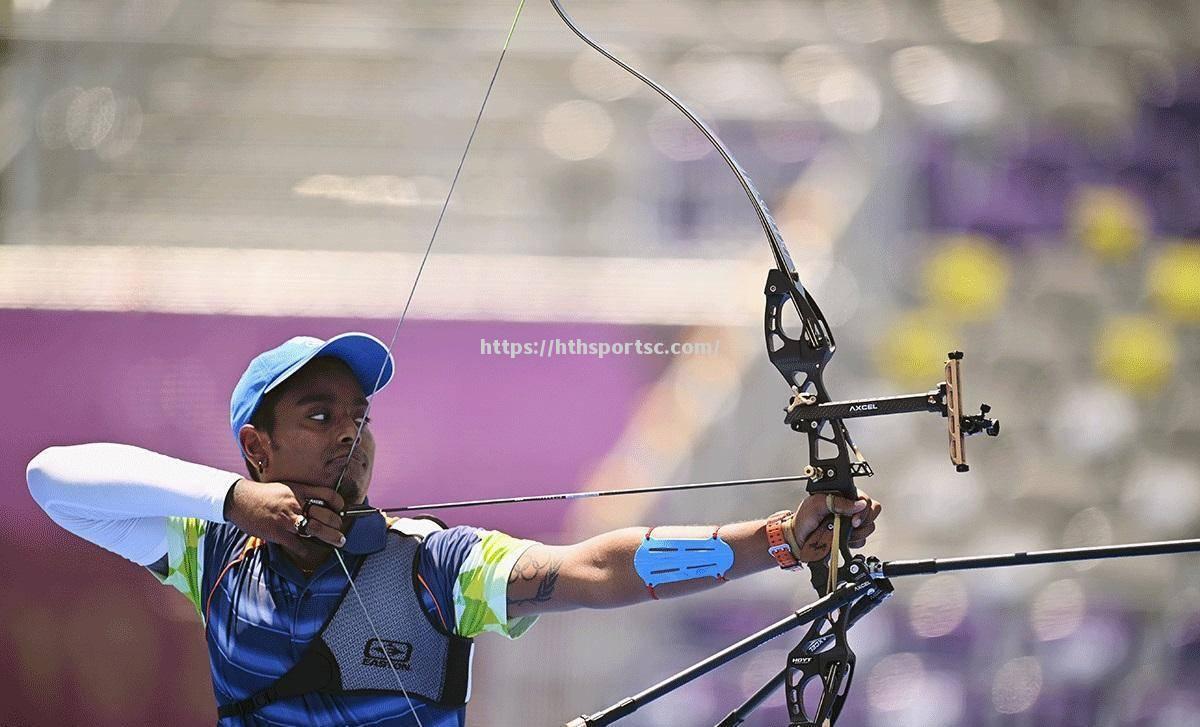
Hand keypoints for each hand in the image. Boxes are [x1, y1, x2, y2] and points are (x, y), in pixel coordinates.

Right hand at [225, 478, 347, 548]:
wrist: (241, 500)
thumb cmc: (264, 494)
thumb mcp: (287, 487)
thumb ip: (303, 495)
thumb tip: (319, 505)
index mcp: (300, 490)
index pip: (328, 495)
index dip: (339, 503)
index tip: (341, 510)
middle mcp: (296, 504)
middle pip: (326, 515)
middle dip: (337, 524)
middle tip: (340, 531)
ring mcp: (288, 519)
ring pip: (316, 529)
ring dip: (330, 537)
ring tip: (338, 541)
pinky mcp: (278, 534)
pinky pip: (298, 545)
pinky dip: (307, 551)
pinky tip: (311, 552)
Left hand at [791, 489, 880, 561]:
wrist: (798, 538)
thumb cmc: (804, 518)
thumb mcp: (817, 503)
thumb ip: (838, 502)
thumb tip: (858, 504)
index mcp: (844, 496)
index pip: (865, 499)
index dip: (863, 510)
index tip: (853, 519)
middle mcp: (850, 509)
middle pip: (872, 512)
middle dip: (863, 521)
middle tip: (850, 525)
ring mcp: (851, 523)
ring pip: (869, 527)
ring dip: (857, 532)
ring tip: (842, 532)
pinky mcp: (851, 537)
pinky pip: (862, 540)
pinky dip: (854, 542)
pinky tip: (843, 539)